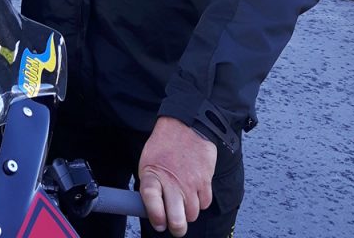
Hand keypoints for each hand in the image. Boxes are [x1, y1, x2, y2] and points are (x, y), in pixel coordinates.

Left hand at [138, 117, 216, 236]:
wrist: (186, 125)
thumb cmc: (165, 145)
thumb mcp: (148, 161)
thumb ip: (150, 185)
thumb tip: (150, 209)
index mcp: (152, 174)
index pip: (151, 201)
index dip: (155, 216)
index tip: (159, 223)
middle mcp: (172, 181)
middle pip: (177, 220)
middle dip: (176, 228)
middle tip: (174, 225)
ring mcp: (190, 183)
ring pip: (192, 215)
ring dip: (188, 212)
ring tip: (183, 199)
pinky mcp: (205, 181)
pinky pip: (205, 203)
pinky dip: (200, 201)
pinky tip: (194, 189)